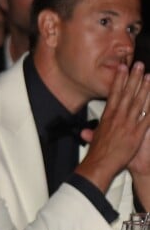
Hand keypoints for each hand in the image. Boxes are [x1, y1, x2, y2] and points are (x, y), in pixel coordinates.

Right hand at [76, 62, 149, 192]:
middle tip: (138, 65)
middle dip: (133, 78)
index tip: (122, 69)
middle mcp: (118, 117)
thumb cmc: (97, 153)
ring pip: (138, 102)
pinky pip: (148, 117)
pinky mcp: (137, 133)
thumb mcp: (93, 139)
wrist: (101, 164)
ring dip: (144, 88)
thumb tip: (86, 132)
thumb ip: (93, 132)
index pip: (114, 93)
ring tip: (148, 76)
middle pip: (127, 93)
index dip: (119, 80)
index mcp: (107, 116)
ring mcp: (128, 124)